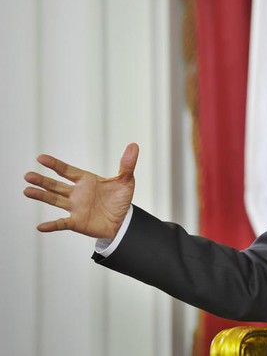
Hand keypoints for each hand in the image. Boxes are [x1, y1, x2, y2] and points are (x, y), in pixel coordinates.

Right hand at [24, 143, 138, 238]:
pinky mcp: (77, 222)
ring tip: (27, 191)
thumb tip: (134, 145)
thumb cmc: (120, 199)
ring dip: (42, 196)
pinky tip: (41, 226)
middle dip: (43, 180)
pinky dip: (52, 225)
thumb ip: (127, 164)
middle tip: (28, 175)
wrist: (123, 221)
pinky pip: (62, 223)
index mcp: (86, 180)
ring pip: (55, 200)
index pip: (67, 170)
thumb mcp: (126, 181)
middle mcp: (77, 193)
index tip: (41, 158)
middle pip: (56, 185)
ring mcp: (75, 208)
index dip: (55, 164)